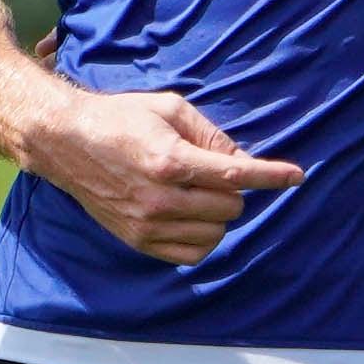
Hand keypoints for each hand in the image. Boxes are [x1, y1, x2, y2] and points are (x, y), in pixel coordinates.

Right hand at [21, 89, 304, 265]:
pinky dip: (202, 237)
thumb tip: (244, 161)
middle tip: (214, 172)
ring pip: (215, 234)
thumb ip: (211, 135)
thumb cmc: (121, 118)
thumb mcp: (170, 109)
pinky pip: (191, 254)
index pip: (236, 175)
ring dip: (218, 215)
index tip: (296, 177)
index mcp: (170, 161)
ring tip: (199, 193)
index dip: (272, 175)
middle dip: (233, 189)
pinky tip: (191, 216)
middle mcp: (160, 198)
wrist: (66, 141)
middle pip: (229, 207)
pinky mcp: (137, 240)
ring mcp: (147, 224)